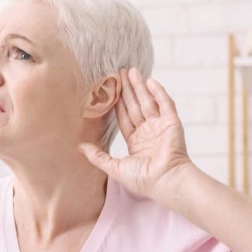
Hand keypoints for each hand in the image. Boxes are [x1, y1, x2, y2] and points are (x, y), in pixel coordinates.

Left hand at [77, 67, 193, 201]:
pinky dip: (158, 92)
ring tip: (131, 70)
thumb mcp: (114, 167)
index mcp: (136, 142)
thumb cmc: (143, 179)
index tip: (110, 89)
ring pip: (148, 102)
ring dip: (140, 86)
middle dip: (127, 90)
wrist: (165, 181)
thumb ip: (97, 156)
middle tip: (119, 72)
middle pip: (135, 106)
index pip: (124, 117)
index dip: (117, 103)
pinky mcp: (172, 123)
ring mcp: (161, 127)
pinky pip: (165, 104)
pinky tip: (150, 81)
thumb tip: (79, 146)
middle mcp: (149, 132)